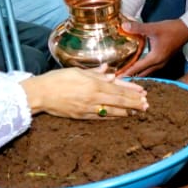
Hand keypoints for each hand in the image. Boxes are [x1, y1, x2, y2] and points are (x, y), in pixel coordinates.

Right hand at [22, 66, 147, 118]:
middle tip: (146, 105)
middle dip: (134, 103)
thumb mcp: (77, 70)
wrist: (41, 94)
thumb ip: (95, 73)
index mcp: (93, 84)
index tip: (143, 93)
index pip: (117, 88)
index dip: (131, 91)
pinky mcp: (82, 116)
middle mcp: (93, 97)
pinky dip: (113, 117)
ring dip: (127, 112)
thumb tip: (109, 72)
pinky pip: (101, 117)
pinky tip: (121, 116)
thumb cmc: (57, 79)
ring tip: (138, 112)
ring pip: (112, 111)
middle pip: (118, 101)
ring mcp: (88, 108)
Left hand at [123, 19, 187, 76]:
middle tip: (118, 78)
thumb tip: (124, 26)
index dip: (126, 73)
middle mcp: (159, 63)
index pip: (137, 68)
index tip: (116, 78)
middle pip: (142, 74)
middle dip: (130, 76)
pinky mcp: (164, 59)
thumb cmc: (172, 29)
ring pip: (147, 72)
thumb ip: (138, 28)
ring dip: (136, 73)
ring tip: (125, 74)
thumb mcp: (154, 28)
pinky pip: (151, 68)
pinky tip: (137, 65)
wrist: (187, 29)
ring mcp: (163, 62)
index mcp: (155, 58)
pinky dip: (143, 69)